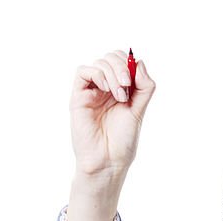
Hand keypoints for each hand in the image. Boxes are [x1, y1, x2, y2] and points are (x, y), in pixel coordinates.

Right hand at [68, 49, 155, 178]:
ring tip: (120, 96)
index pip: (123, 61)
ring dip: (113, 74)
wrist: (108, 161)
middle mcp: (105, 88)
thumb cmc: (122, 142)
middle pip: (111, 57)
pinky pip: (83, 71)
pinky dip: (97, 75)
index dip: (131, 63)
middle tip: (127, 87)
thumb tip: (140, 63)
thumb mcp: (138, 111)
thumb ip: (144, 88)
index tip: (136, 80)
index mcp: (120, 90)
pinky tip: (106, 90)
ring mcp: (92, 91)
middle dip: (122, 66)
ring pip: (100, 62)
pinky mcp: (79, 97)